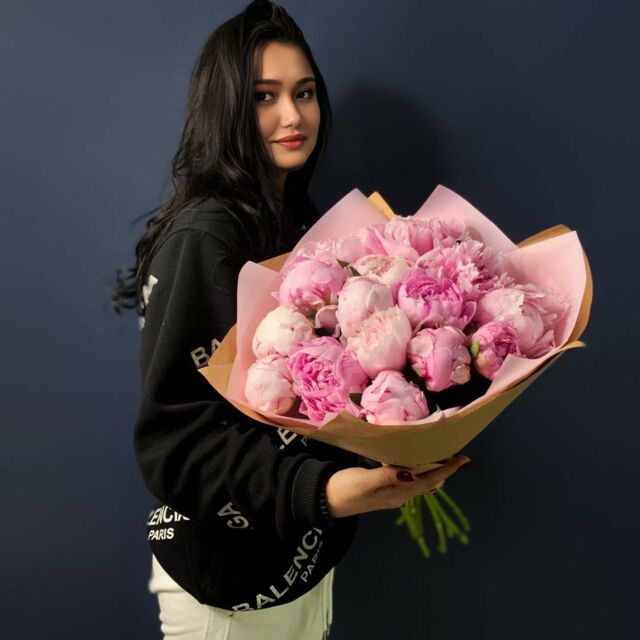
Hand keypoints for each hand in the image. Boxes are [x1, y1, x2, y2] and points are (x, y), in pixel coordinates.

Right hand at [325, 456, 469, 517]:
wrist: (325, 502)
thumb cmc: (344, 489)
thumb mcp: (365, 481)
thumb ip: (388, 476)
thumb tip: (412, 472)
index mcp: (398, 491)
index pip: (429, 479)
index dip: (447, 470)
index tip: (464, 460)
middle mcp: (399, 495)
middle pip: (428, 482)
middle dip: (444, 470)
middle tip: (456, 456)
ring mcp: (392, 493)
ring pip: (420, 482)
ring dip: (432, 471)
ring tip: (441, 458)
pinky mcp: (383, 489)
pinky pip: (408, 480)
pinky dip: (418, 470)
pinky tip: (414, 462)